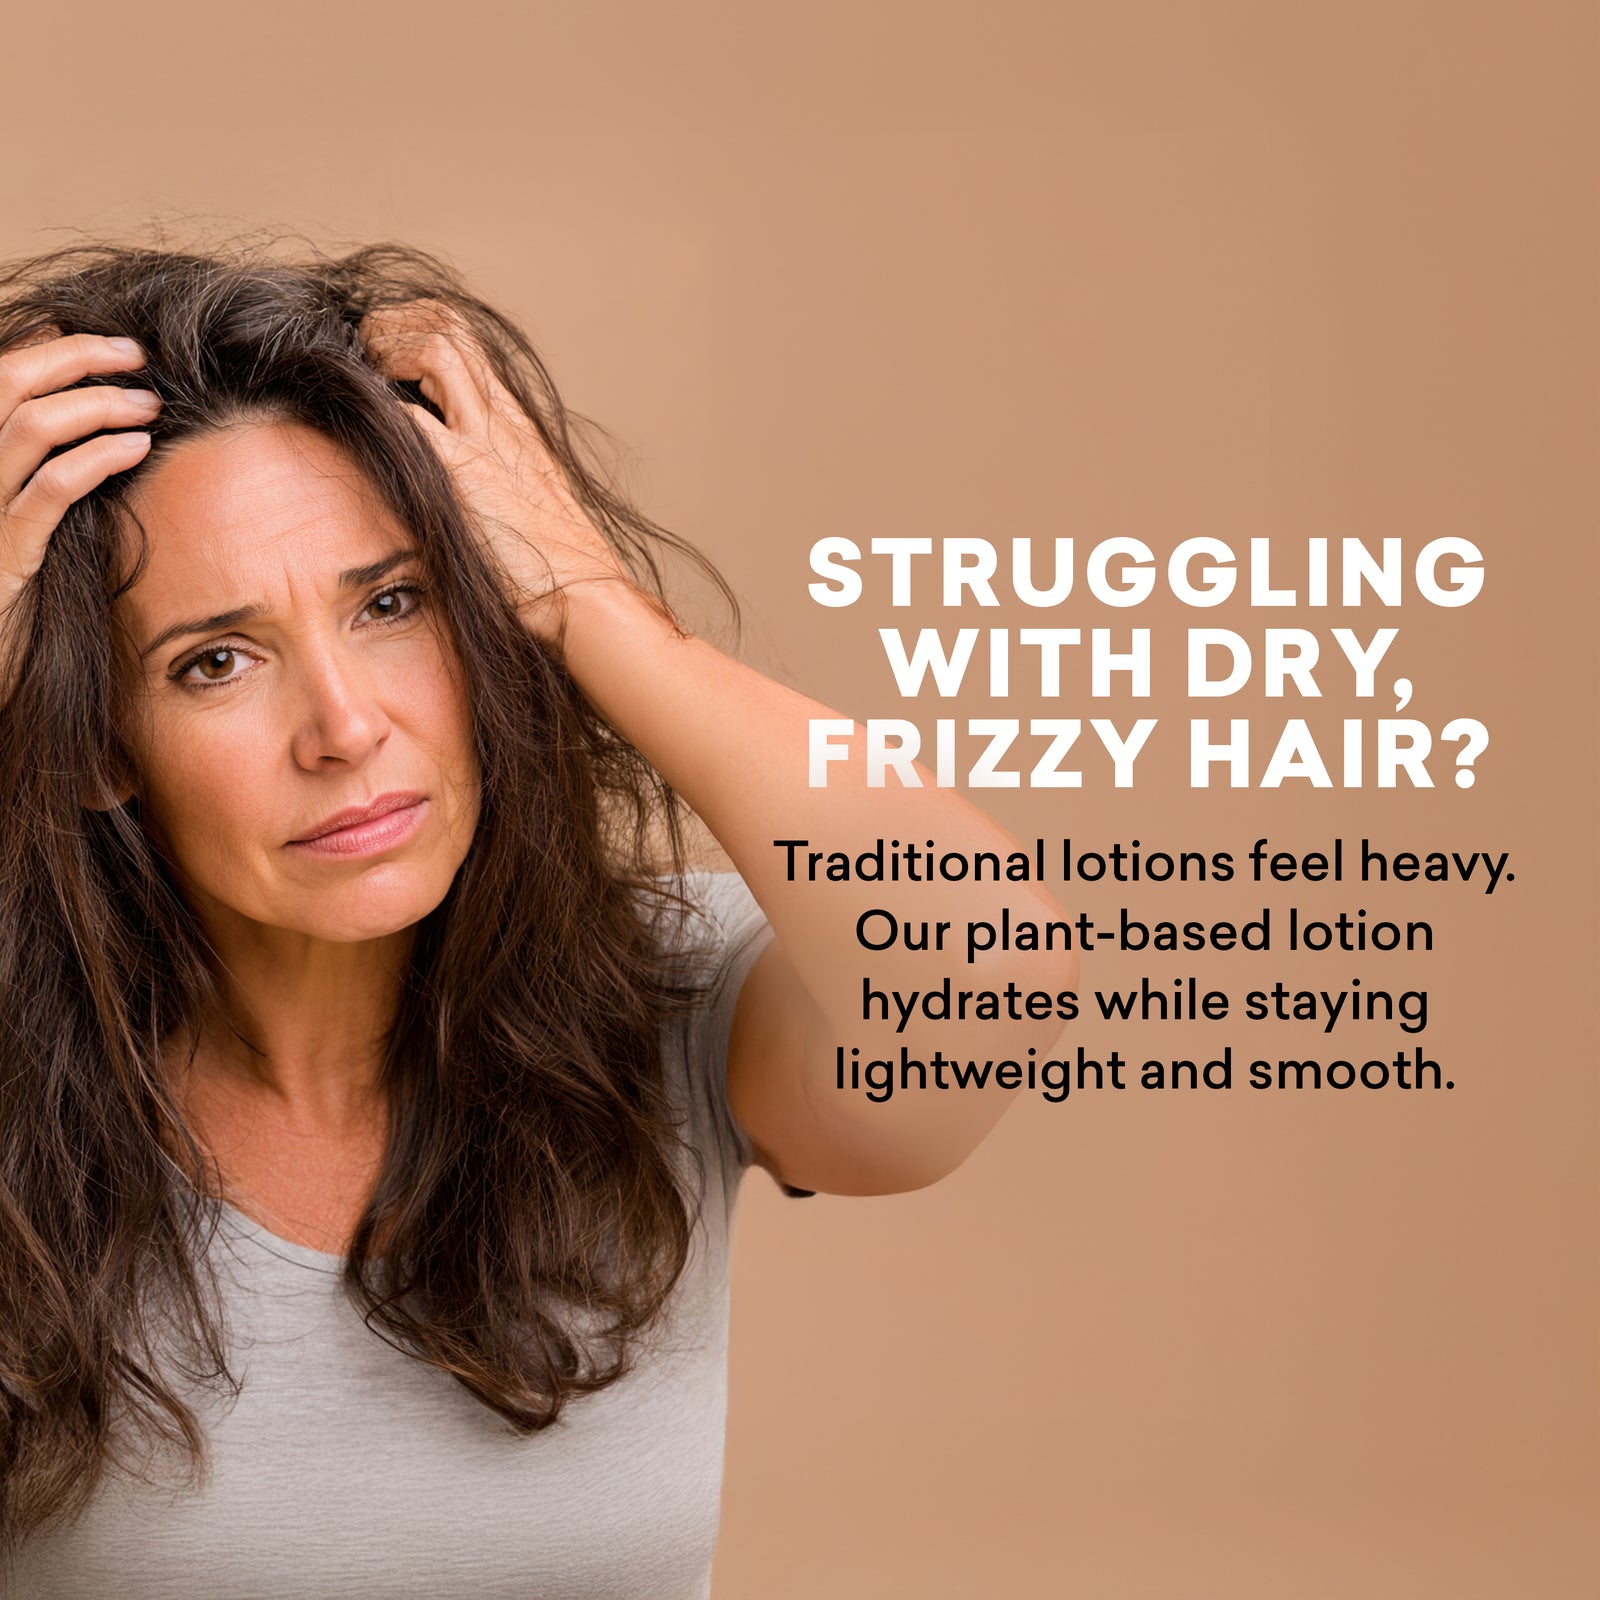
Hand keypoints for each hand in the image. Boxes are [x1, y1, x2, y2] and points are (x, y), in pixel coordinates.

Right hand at [0, 331, 160, 702]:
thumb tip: (101, 416)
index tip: (112, 348)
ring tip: (148, 405)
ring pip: (30, 426)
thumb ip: (45, 465)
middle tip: (135, 356)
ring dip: (97, 403)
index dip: (53, 351)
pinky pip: (51, 489)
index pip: (0, 376)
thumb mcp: (24, 513)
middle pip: (8, 381)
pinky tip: (135, 449)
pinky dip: (97, 458)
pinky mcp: (4, 550)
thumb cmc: (14, 588)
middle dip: (75, 357)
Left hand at [358, 300, 636, 646]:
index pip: (467, 345)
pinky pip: (411, 414)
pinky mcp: (465, 473)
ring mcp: (486, 441)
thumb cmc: (559, 569)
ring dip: (390, 344)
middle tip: (368, 343)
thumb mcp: (528, 507)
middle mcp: (503, 421)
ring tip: (364, 363)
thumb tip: (464, 492)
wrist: (585, 596)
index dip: (420, 329)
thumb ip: (496, 483)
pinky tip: (361, 410)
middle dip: (397, 321)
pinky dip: (380, 401)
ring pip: (437, 345)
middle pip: (450, 326)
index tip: (390, 347)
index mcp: (517, 427)